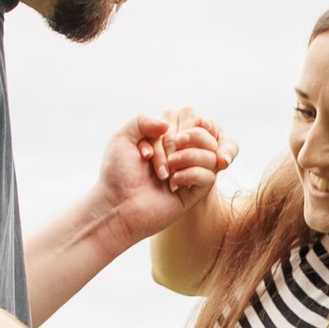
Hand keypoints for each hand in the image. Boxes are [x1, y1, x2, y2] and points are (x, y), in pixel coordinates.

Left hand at [91, 108, 236, 245]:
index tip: (143, 152)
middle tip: (153, 161)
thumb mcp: (121, 139)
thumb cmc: (117, 175)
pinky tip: (173, 185)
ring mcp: (189, 174)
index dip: (166, 134)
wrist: (117, 207)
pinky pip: (209, 176)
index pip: (184, 124)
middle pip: (201, 137)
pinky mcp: (195, 193)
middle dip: (174, 145)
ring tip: (164, 173)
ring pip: (210, 155)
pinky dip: (191, 175)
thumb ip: (142, 120)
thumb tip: (168, 124)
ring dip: (187, 158)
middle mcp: (180, 156)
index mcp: (165, 142)